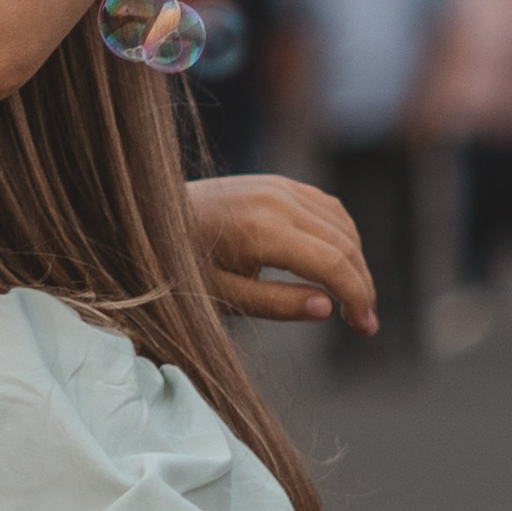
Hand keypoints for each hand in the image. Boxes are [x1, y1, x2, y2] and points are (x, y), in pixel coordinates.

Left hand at [183, 175, 377, 332]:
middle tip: (364, 322)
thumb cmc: (177, 265)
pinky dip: (342, 236)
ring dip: (356, 260)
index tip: (365, 327)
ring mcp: (279, 186)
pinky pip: (326, 208)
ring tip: (352, 298)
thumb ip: (276, 304)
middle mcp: (277, 201)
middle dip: (362, 284)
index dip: (357, 296)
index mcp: (262, 231)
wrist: (146, 214)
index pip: (332, 263)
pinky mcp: (277, 183)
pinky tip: (338, 264)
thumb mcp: (221, 296)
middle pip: (345, 244)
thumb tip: (328, 308)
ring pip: (342, 224)